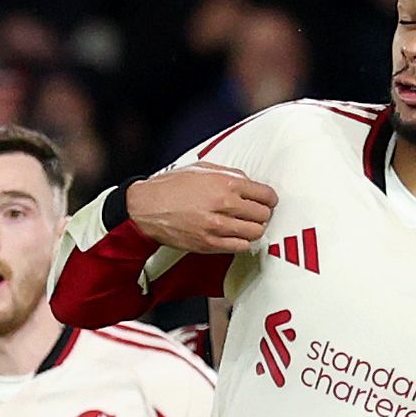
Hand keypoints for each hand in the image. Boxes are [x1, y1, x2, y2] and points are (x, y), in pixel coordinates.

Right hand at [123, 164, 275, 254]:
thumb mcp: (202, 169)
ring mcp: (217, 226)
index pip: (266, 194)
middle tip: (255, 214)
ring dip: (253, 229)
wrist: (145, 207)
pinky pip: (240, 247)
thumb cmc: (170, 186)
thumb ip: (229, 175)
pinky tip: (235, 237)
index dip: (269, 199)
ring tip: (246, 226)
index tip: (267, 202)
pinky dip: (242, 242)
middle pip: (263, 215)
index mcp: (225, 183)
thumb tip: (249, 184)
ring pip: (255, 233)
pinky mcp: (209, 244)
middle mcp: (224, 204)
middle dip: (262, 214)